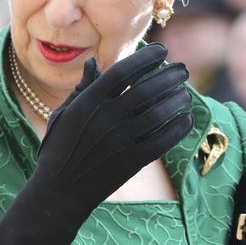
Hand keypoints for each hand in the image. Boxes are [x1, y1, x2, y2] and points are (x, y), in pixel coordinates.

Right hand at [0, 43, 192, 244]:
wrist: (59, 192)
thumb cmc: (59, 150)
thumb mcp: (63, 115)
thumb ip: (82, 89)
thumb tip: (92, 62)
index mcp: (87, 103)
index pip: (122, 72)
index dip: (145, 59)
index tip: (162, 52)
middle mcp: (105, 119)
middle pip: (145, 90)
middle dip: (168, 76)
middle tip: (182, 70)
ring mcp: (119, 141)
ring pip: (158, 114)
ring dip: (176, 100)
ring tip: (186, 93)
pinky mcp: (131, 162)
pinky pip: (162, 141)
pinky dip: (178, 128)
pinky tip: (187, 120)